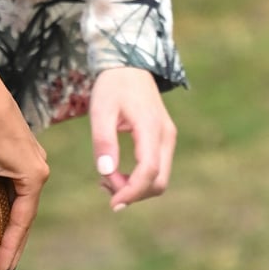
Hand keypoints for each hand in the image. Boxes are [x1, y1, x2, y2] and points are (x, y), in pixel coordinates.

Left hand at [0, 62, 49, 269]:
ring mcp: (26, 157)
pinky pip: (9, 185)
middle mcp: (36, 167)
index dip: (9, 251)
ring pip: (15, 200)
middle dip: (11, 244)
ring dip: (6, 224)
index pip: (20, 223)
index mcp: (34, 175)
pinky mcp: (12, 149)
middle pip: (22, 215)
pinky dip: (0, 204)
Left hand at [89, 65, 175, 207]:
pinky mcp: (163, 140)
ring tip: (106, 179)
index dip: (132, 192)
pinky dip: (138, 178)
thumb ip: (104, 141)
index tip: (113, 203)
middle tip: (103, 187)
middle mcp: (166, 136)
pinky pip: (156, 168)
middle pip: (159, 181)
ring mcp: (167, 138)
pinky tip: (115, 173)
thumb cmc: (112, 86)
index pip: (149, 171)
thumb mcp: (101, 111)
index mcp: (151, 128)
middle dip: (133, 193)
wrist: (129, 65)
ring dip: (135, 187)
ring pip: (159, 178)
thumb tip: (106, 173)